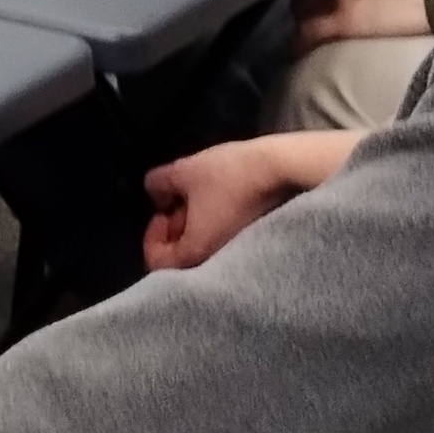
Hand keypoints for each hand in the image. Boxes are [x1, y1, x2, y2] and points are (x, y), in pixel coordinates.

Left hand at [142, 129, 360, 271]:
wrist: (282, 169)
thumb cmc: (229, 173)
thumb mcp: (183, 171)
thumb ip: (158, 183)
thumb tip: (154, 192)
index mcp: (195, 253)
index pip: (158, 262)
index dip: (152, 236)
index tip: (163, 211)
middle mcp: (217, 263)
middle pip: (182, 258)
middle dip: (175, 230)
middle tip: (180, 203)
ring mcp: (238, 256)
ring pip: (204, 249)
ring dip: (195, 226)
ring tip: (202, 198)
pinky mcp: (254, 246)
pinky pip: (224, 243)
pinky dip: (215, 227)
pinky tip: (223, 201)